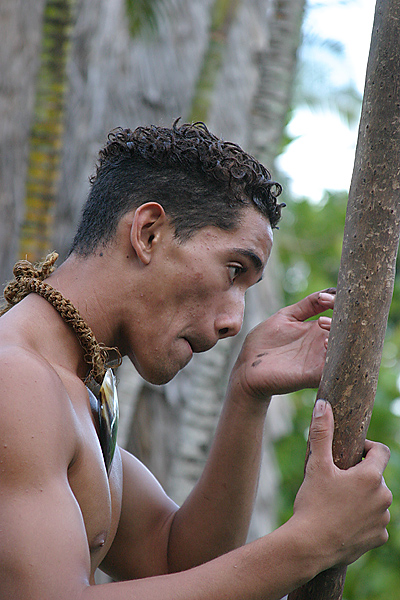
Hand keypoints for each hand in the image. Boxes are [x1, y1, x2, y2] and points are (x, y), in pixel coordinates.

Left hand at [229, 290, 335, 399]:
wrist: (247, 368)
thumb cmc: (264, 342)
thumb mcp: (286, 317)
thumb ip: (307, 305)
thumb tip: (331, 291)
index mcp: (317, 330)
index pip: (340, 316)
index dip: (340, 304)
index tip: (328, 298)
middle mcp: (322, 345)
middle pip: (348, 333)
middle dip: (344, 321)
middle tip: (324, 317)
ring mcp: (320, 360)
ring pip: (345, 350)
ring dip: (341, 338)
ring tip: (325, 329)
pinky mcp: (313, 376)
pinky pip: (333, 368)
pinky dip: (335, 357)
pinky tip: (325, 344)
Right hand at [292, 400, 391, 569]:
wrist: (310, 545)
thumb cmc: (313, 503)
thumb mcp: (316, 464)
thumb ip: (321, 432)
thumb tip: (323, 404)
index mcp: (371, 477)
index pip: (381, 451)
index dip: (367, 448)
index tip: (351, 452)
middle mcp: (383, 497)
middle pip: (376, 477)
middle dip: (360, 475)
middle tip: (336, 480)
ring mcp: (383, 519)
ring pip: (376, 500)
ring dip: (363, 497)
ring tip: (338, 502)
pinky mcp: (379, 538)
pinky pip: (375, 522)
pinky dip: (363, 519)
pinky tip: (344, 521)